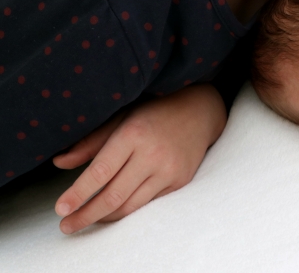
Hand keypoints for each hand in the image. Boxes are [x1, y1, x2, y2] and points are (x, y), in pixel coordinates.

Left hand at [51, 84, 225, 233]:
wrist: (199, 111)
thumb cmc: (154, 112)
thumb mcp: (120, 118)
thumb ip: (90, 142)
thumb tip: (60, 163)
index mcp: (133, 134)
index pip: (100, 172)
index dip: (78, 194)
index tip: (61, 209)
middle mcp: (153, 155)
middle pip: (113, 196)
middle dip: (86, 215)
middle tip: (67, 226)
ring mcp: (169, 170)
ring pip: (130, 206)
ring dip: (105, 218)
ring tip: (85, 220)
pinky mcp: (180, 181)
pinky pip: (148, 204)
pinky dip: (127, 210)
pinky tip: (113, 211)